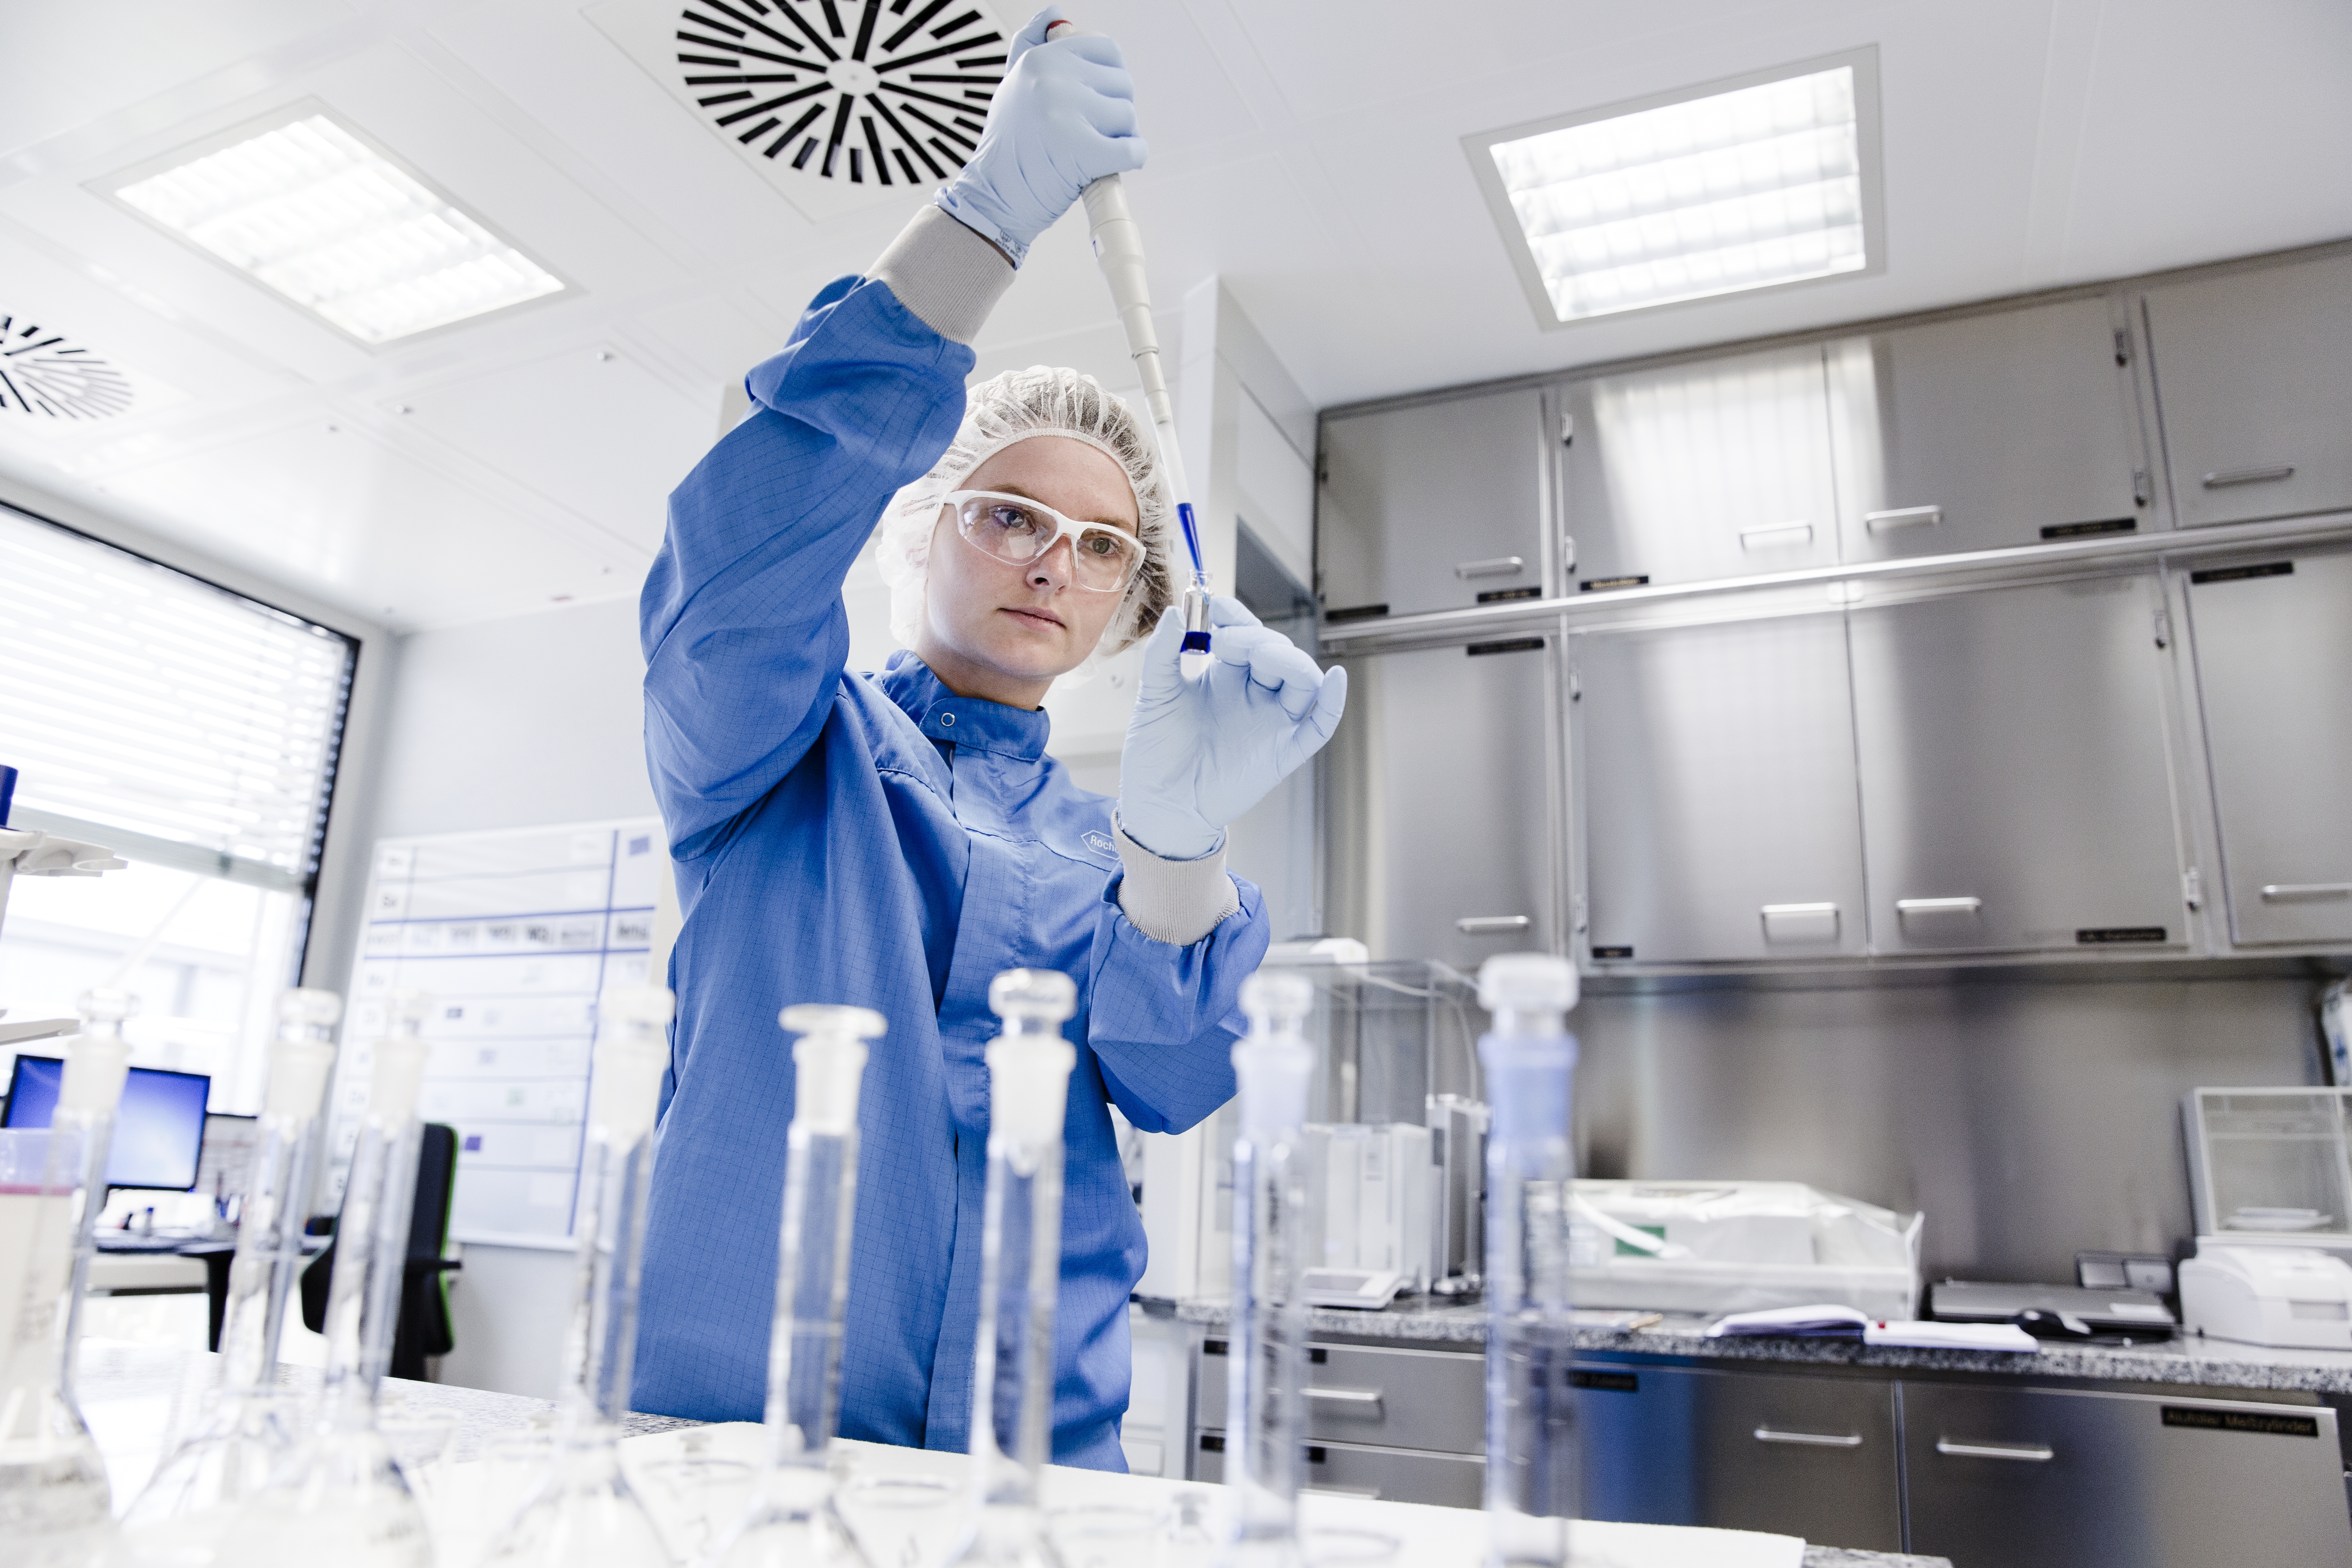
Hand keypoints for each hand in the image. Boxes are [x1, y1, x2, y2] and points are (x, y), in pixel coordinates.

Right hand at [934, 7, 1147, 263]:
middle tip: (1090, 130)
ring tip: (1090, 149)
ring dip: (1119, 136)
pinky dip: (1131, 160)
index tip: (1097, 99)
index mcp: (1043, 58)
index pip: (1107, 49)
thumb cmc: (1011, 142)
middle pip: (1122, 83)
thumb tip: (1057, 13)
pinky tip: (1109, 166)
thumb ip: (1036, 43)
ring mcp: (1068, 113)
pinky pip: (1134, 150)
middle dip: (1113, 110)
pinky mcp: (1083, 152)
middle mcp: (1054, 79)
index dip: (1109, 77)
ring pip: (1128, 116)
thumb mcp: (1015, 81)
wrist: (995, 195)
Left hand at [1118, 597, 1348, 860]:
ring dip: (1288, 660)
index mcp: (1225, 677)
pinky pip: (1319, 724)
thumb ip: (1163, 654)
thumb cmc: (1156, 754)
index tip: (1216, 608)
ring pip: (1301, 680)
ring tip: (1261, 656)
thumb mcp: (1154, 695)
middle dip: (1256, 639)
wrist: (1160, 806)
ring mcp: (1271, 722)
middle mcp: (1253, 694)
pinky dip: (1333, 702)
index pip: (1244, 635)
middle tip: (1227, 641)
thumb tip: (1175, 613)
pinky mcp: (1283, 751)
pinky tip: (1334, 679)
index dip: (1237, 618)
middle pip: (1276, 652)